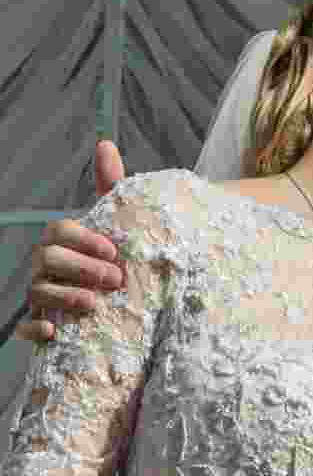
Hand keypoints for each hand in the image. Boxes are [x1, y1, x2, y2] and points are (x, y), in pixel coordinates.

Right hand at [16, 140, 126, 341]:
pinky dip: (35, 330)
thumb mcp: (116, 220)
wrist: (122, 297)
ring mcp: (41, 294)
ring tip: (95, 304)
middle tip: (116, 279)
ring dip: (65, 297)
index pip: (60, 230)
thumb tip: (105, 143)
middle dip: (82, 268)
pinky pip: (26, 328)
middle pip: (48, 260)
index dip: (85, 239)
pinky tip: (53, 333)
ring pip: (38, 292)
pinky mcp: (42, 323)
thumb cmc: (113, 254)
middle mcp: (46, 265)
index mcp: (63, 240)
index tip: (114, 250)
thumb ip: (111, 185)